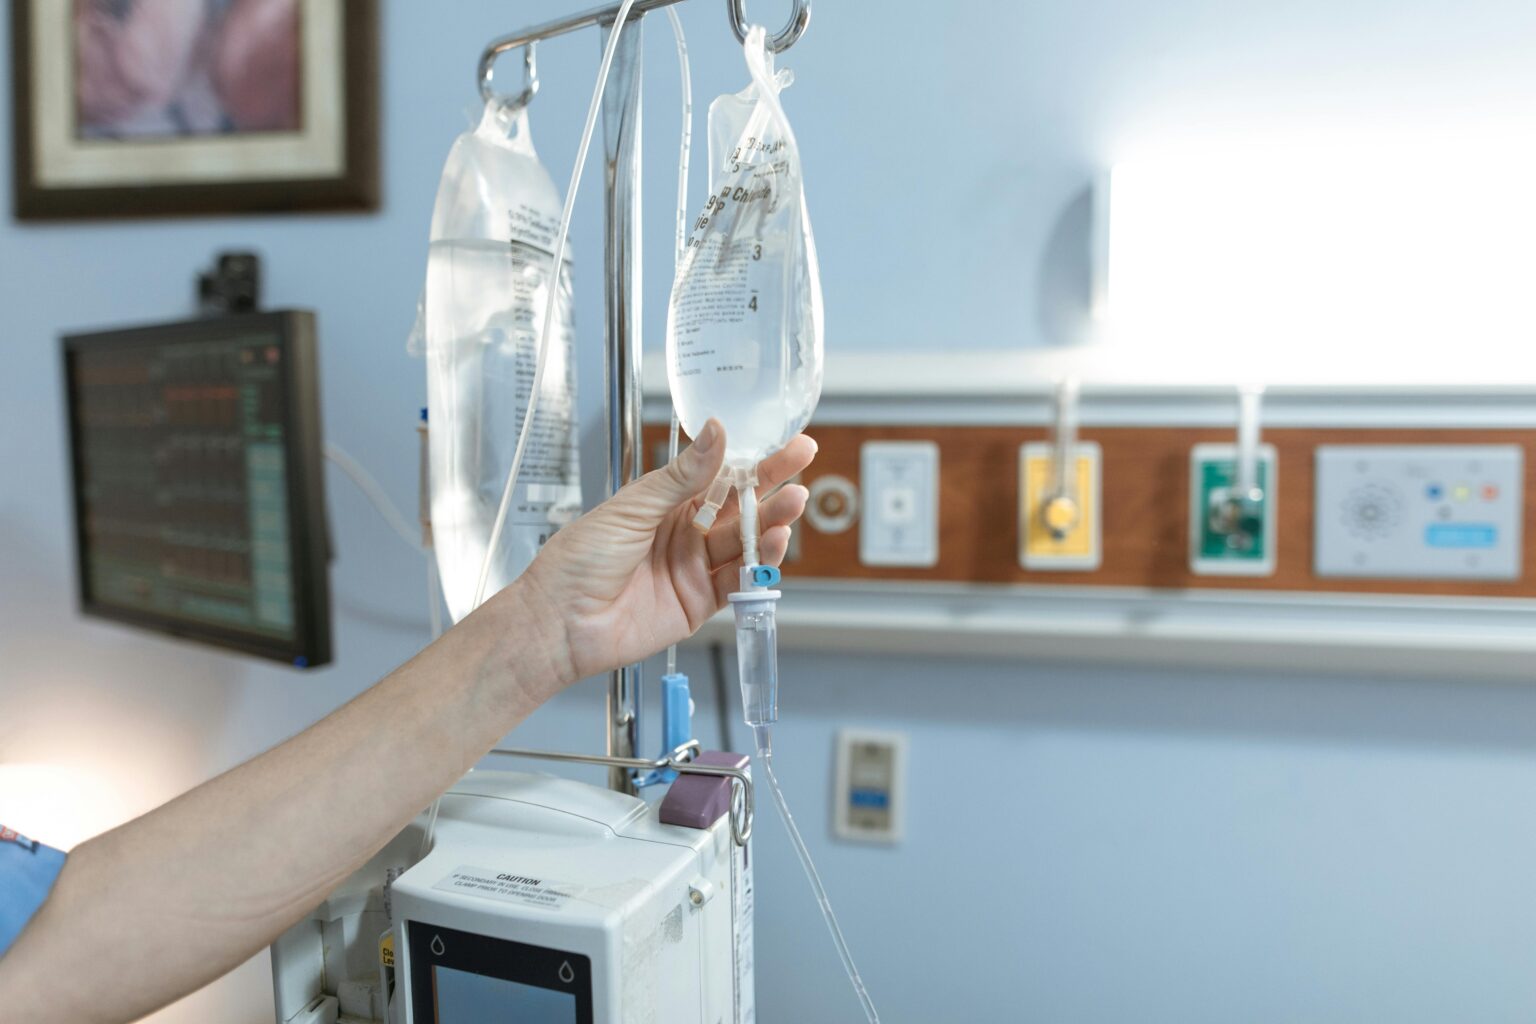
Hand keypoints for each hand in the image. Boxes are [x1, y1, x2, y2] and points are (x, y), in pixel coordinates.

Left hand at [516, 420, 813, 683]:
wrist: (560, 623)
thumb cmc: (578, 561)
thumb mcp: (632, 508)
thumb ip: (681, 476)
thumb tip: (714, 433)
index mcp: (664, 503)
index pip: (718, 474)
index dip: (752, 457)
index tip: (782, 440)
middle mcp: (683, 533)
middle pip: (738, 506)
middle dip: (772, 485)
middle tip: (802, 463)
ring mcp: (692, 568)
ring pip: (744, 542)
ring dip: (771, 523)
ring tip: (792, 504)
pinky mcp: (698, 602)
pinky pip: (738, 582)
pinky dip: (760, 565)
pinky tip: (774, 545)